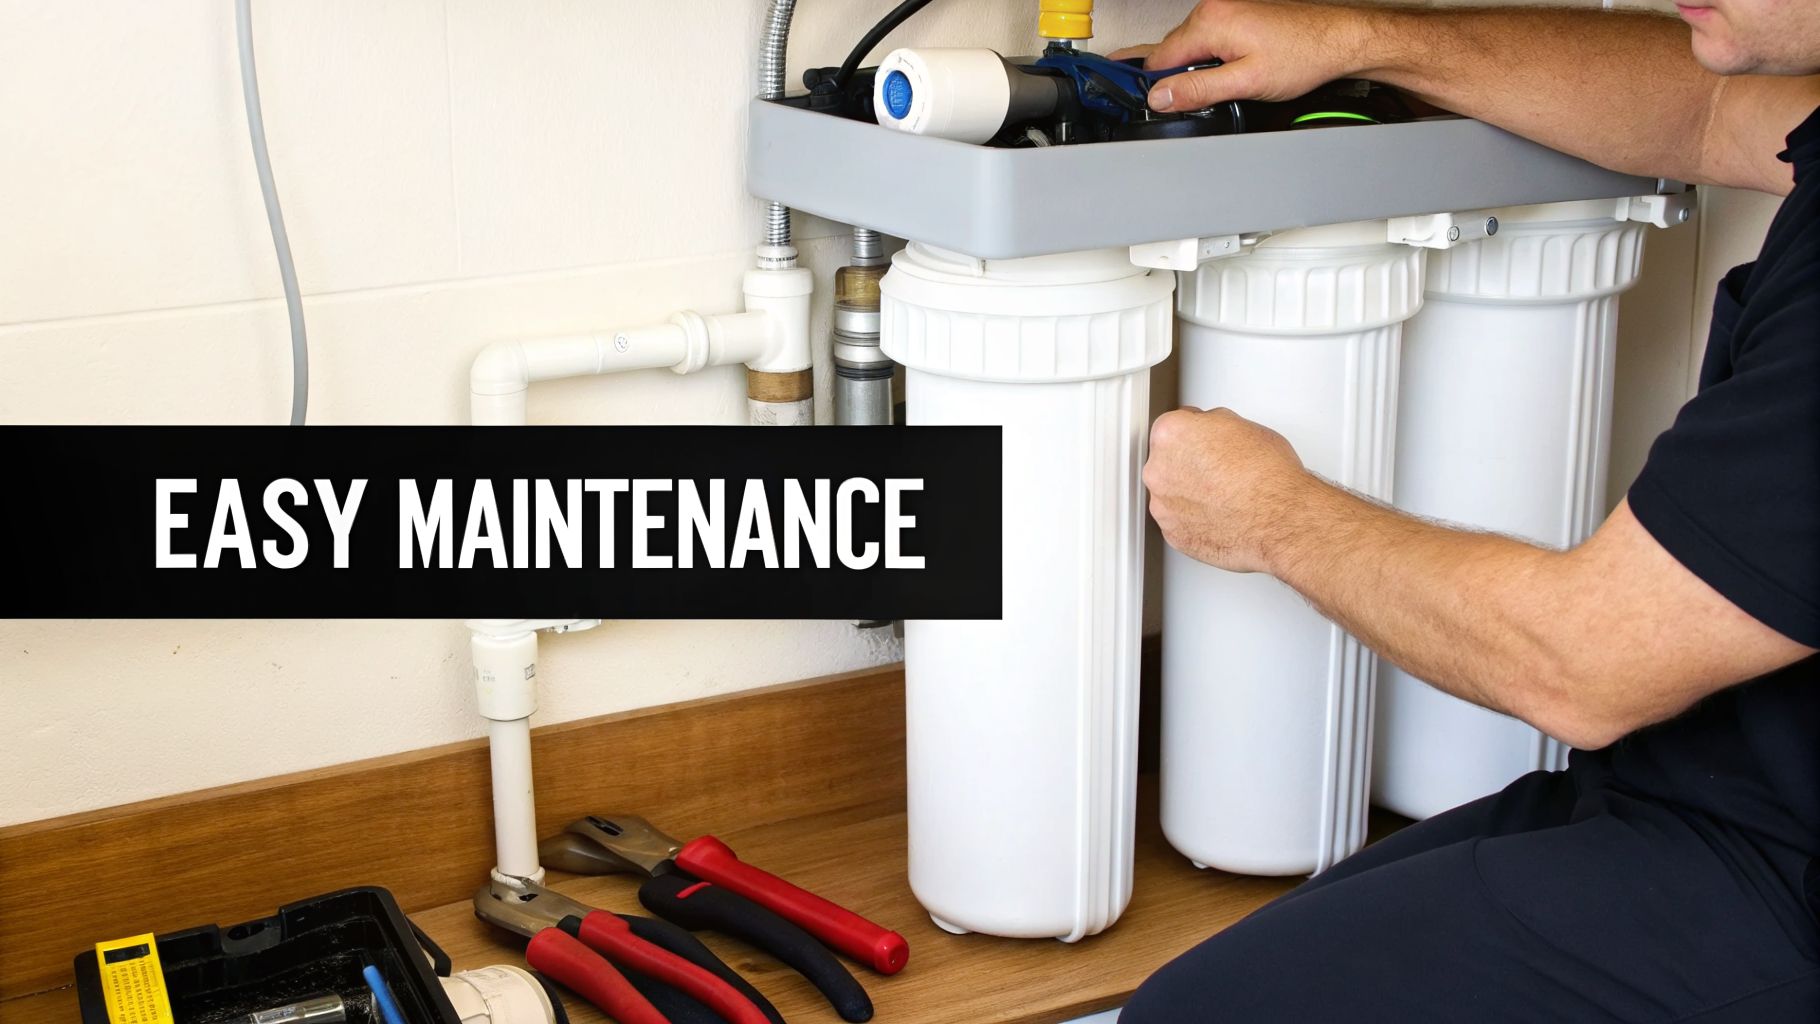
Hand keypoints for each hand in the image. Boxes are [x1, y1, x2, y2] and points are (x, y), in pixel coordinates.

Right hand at [1109, 0, 1375, 112]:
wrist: (1340, 39)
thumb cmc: (1303, 55)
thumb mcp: (1245, 83)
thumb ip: (1197, 90)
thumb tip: (1160, 98)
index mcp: (1210, 21)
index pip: (1159, 60)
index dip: (1158, 88)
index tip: (1157, 106)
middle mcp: (1213, 7)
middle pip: (1173, 51)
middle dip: (1180, 78)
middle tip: (1195, 101)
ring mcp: (1225, 6)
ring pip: (1191, 46)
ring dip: (1199, 68)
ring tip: (1227, 83)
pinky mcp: (1238, 12)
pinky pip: (1209, 38)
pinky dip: (1212, 57)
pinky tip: (1232, 70)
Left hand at [1144, 407, 1313, 573]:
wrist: (1279, 520)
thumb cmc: (1267, 476)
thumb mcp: (1244, 426)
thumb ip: (1213, 426)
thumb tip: (1211, 430)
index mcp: (1170, 435)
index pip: (1173, 426)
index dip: (1195, 433)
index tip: (1206, 441)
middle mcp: (1158, 470)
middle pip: (1167, 461)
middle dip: (1189, 465)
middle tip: (1218, 471)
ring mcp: (1162, 506)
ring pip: (1171, 494)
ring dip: (1189, 494)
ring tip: (1223, 496)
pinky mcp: (1172, 534)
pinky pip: (1179, 522)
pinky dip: (1194, 520)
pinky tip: (1218, 515)